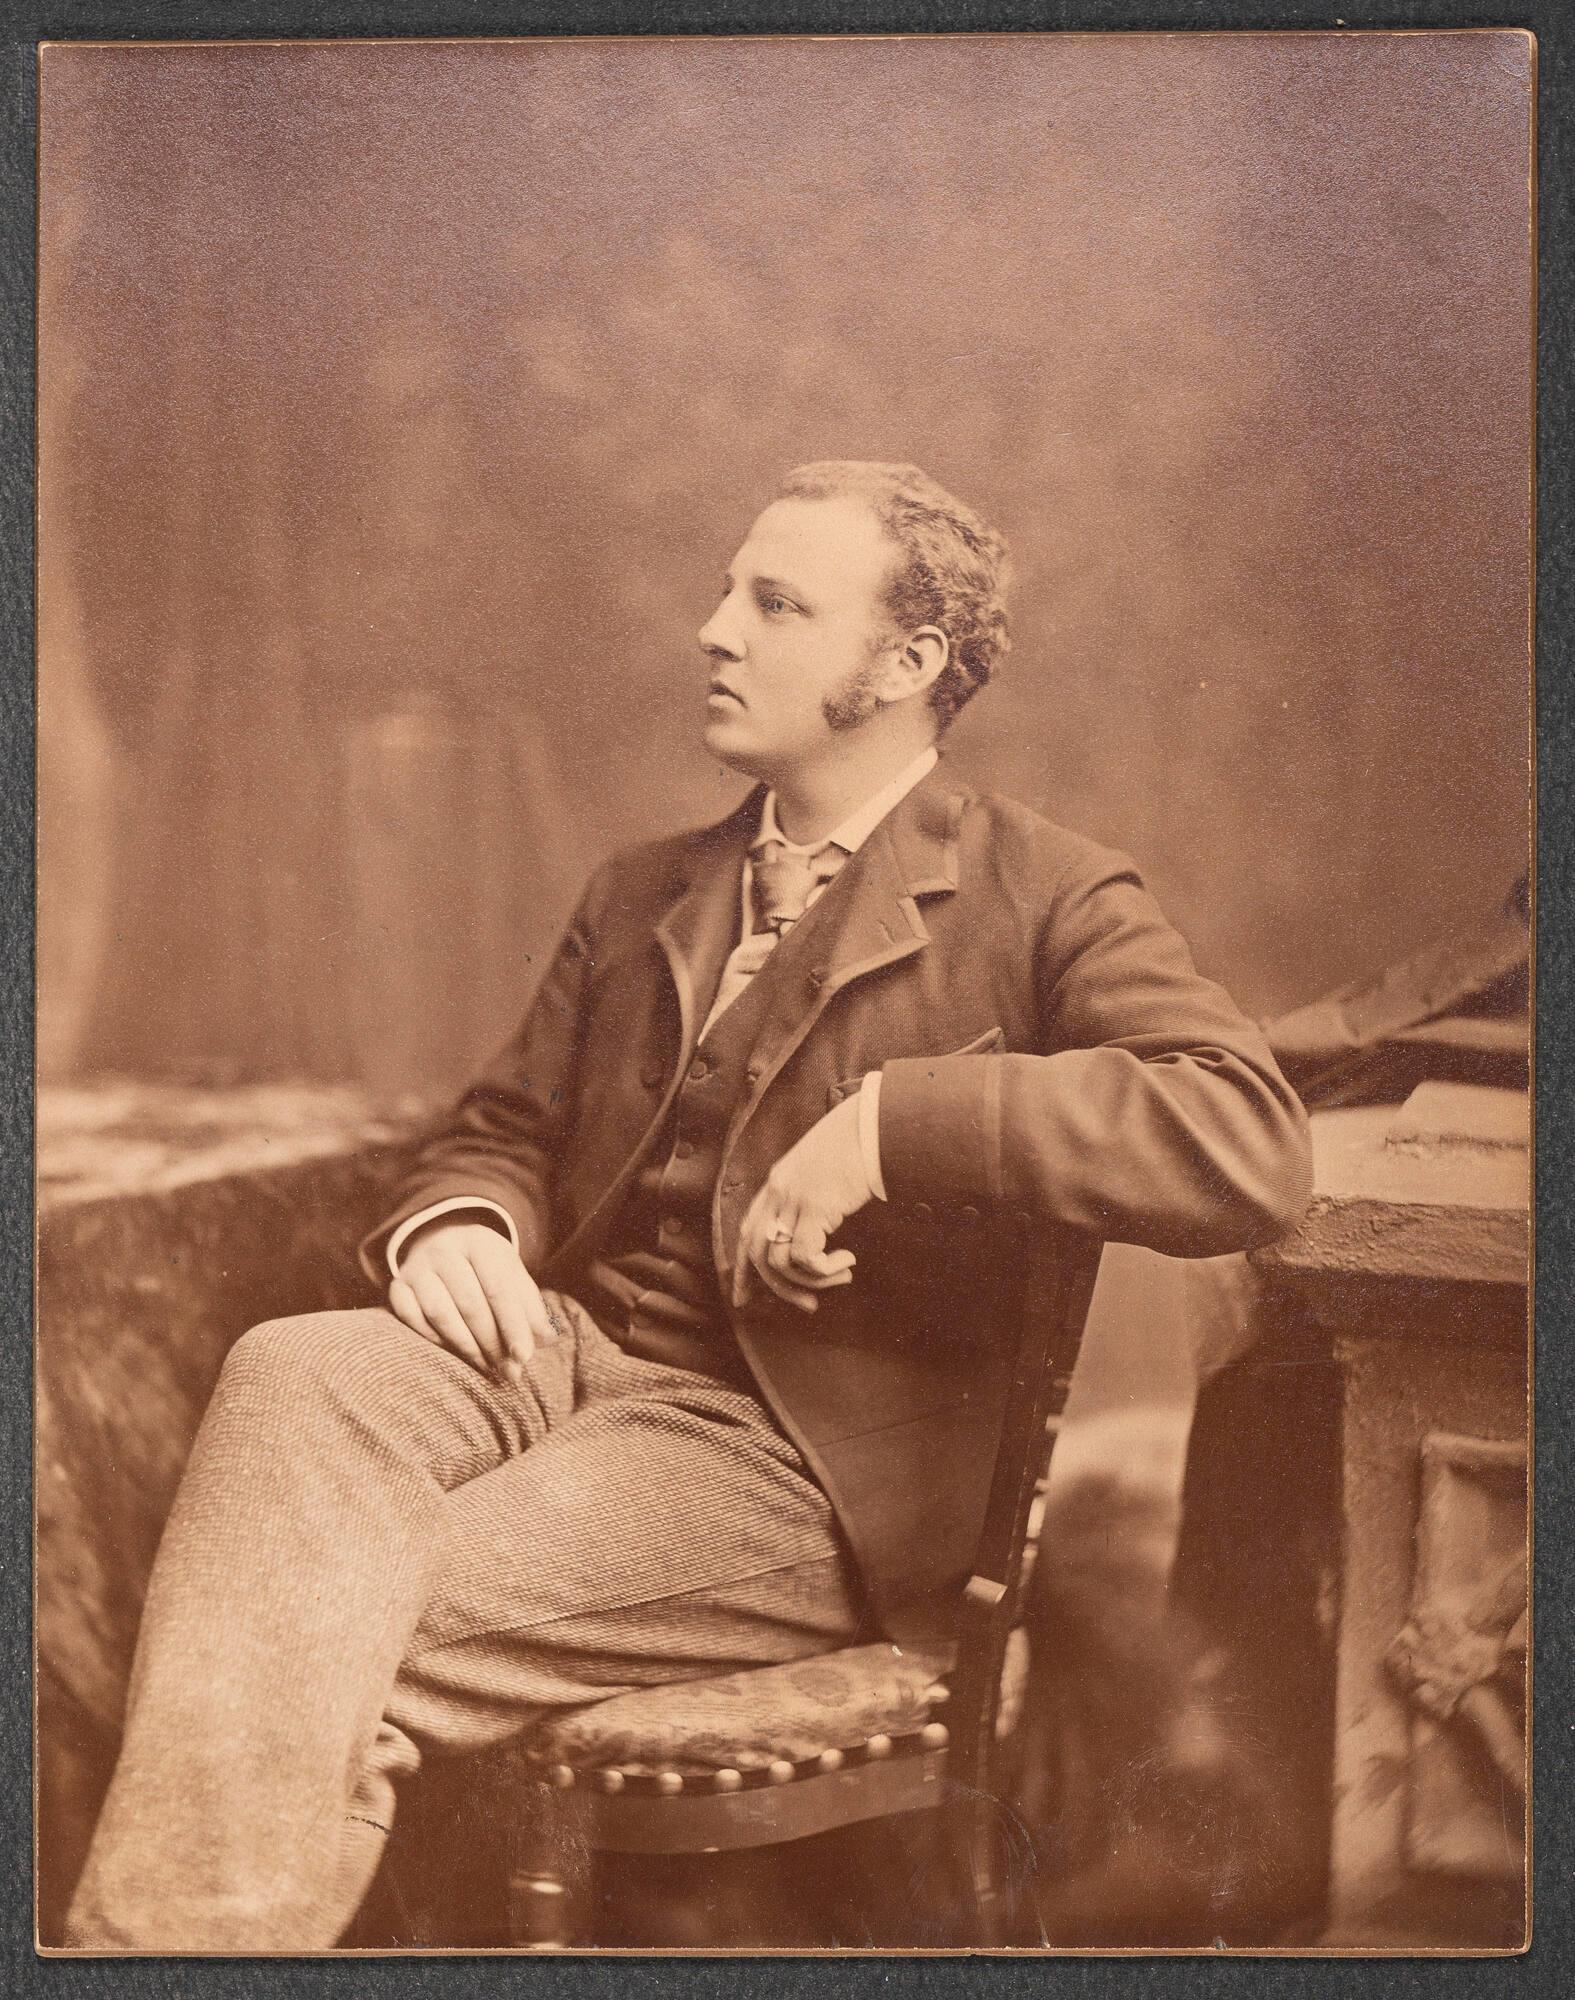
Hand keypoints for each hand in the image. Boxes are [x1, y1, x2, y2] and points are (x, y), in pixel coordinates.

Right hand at [389, 1219, 560, 1383]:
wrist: (443, 1243)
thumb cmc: (486, 1269)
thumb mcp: (512, 1276)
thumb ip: (531, 1307)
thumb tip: (548, 1339)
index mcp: (480, 1241)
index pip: (499, 1287)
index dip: (513, 1324)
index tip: (525, 1356)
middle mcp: (445, 1249)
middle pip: (470, 1304)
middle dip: (493, 1343)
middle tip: (510, 1372)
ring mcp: (417, 1267)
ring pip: (440, 1313)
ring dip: (466, 1347)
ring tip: (487, 1368)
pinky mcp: (398, 1286)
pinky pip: (412, 1319)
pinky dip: (434, 1340)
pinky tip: (454, 1354)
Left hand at [732, 1093, 872, 1312]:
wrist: (873, 1123)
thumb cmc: (859, 1143)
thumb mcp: (826, 1169)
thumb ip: (814, 1194)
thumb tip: (821, 1227)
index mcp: (778, 1183)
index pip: (747, 1231)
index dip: (742, 1268)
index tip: (744, 1297)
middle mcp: (777, 1192)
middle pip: (756, 1253)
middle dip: (777, 1288)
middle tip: (807, 1305)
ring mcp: (792, 1199)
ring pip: (779, 1261)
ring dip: (811, 1281)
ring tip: (842, 1276)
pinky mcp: (814, 1206)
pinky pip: (804, 1256)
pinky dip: (823, 1270)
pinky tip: (847, 1262)